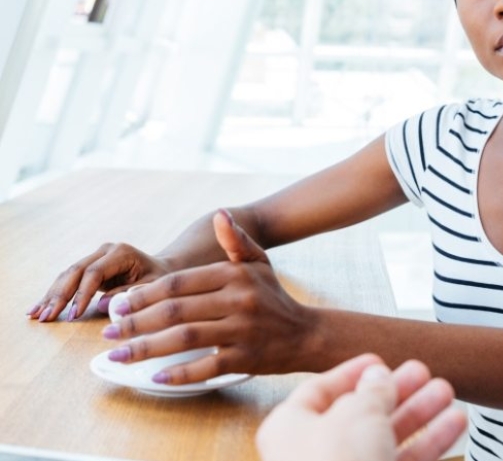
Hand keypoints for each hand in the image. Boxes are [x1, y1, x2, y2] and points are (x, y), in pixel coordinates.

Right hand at [28, 242, 172, 322]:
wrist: (161, 268)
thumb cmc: (160, 279)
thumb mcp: (152, 287)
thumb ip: (129, 294)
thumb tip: (100, 305)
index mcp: (121, 252)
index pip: (94, 272)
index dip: (82, 294)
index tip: (73, 315)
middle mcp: (105, 250)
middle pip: (76, 271)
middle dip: (59, 296)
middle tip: (46, 317)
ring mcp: (95, 256)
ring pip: (67, 275)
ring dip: (51, 295)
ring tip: (36, 315)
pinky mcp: (89, 266)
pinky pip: (69, 280)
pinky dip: (54, 294)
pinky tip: (38, 307)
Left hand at [102, 211, 313, 383]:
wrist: (306, 333)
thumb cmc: (274, 297)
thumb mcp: (258, 263)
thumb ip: (236, 240)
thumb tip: (219, 216)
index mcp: (234, 275)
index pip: (179, 283)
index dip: (144, 294)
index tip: (119, 305)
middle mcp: (239, 300)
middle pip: (176, 311)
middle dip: (136, 323)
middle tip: (108, 332)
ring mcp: (242, 330)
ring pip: (184, 338)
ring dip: (146, 348)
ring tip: (118, 356)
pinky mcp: (246, 358)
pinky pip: (206, 366)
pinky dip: (179, 373)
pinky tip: (156, 375)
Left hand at [256, 355, 466, 460]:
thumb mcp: (358, 413)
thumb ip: (372, 390)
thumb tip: (378, 377)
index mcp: (291, 428)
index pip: (321, 390)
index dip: (353, 373)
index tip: (379, 362)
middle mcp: (316, 454)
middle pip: (361, 414)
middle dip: (397, 392)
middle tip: (421, 373)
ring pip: (387, 440)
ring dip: (420, 414)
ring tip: (445, 392)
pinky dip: (429, 444)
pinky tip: (452, 425)